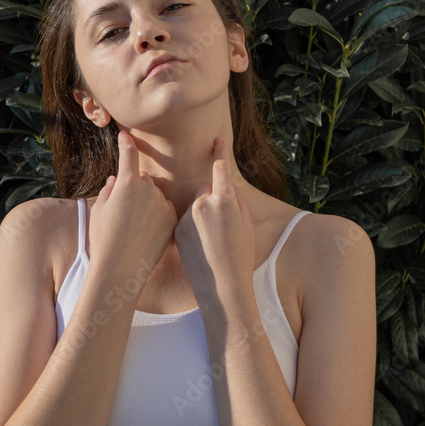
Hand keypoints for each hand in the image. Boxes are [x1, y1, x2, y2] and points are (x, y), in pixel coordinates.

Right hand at [88, 131, 177, 273]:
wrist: (121, 267)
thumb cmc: (104, 239)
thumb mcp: (99, 211)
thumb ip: (109, 191)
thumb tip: (116, 180)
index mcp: (127, 183)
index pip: (128, 154)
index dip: (126, 143)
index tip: (125, 134)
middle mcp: (148, 188)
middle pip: (142, 180)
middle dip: (134, 189)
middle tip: (122, 214)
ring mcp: (163, 203)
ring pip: (154, 195)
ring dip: (147, 203)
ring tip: (134, 228)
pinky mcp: (172, 218)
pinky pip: (164, 209)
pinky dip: (157, 216)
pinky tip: (146, 233)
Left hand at [174, 137, 255, 305]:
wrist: (222, 286)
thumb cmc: (241, 257)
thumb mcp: (247, 226)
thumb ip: (236, 202)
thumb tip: (226, 189)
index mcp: (225, 200)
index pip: (220, 168)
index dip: (220, 152)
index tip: (216, 139)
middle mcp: (203, 203)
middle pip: (206, 190)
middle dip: (212, 200)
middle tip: (222, 226)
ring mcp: (188, 216)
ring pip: (195, 206)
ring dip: (201, 216)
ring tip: (211, 242)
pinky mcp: (177, 229)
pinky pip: (185, 220)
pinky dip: (191, 228)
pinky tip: (200, 248)